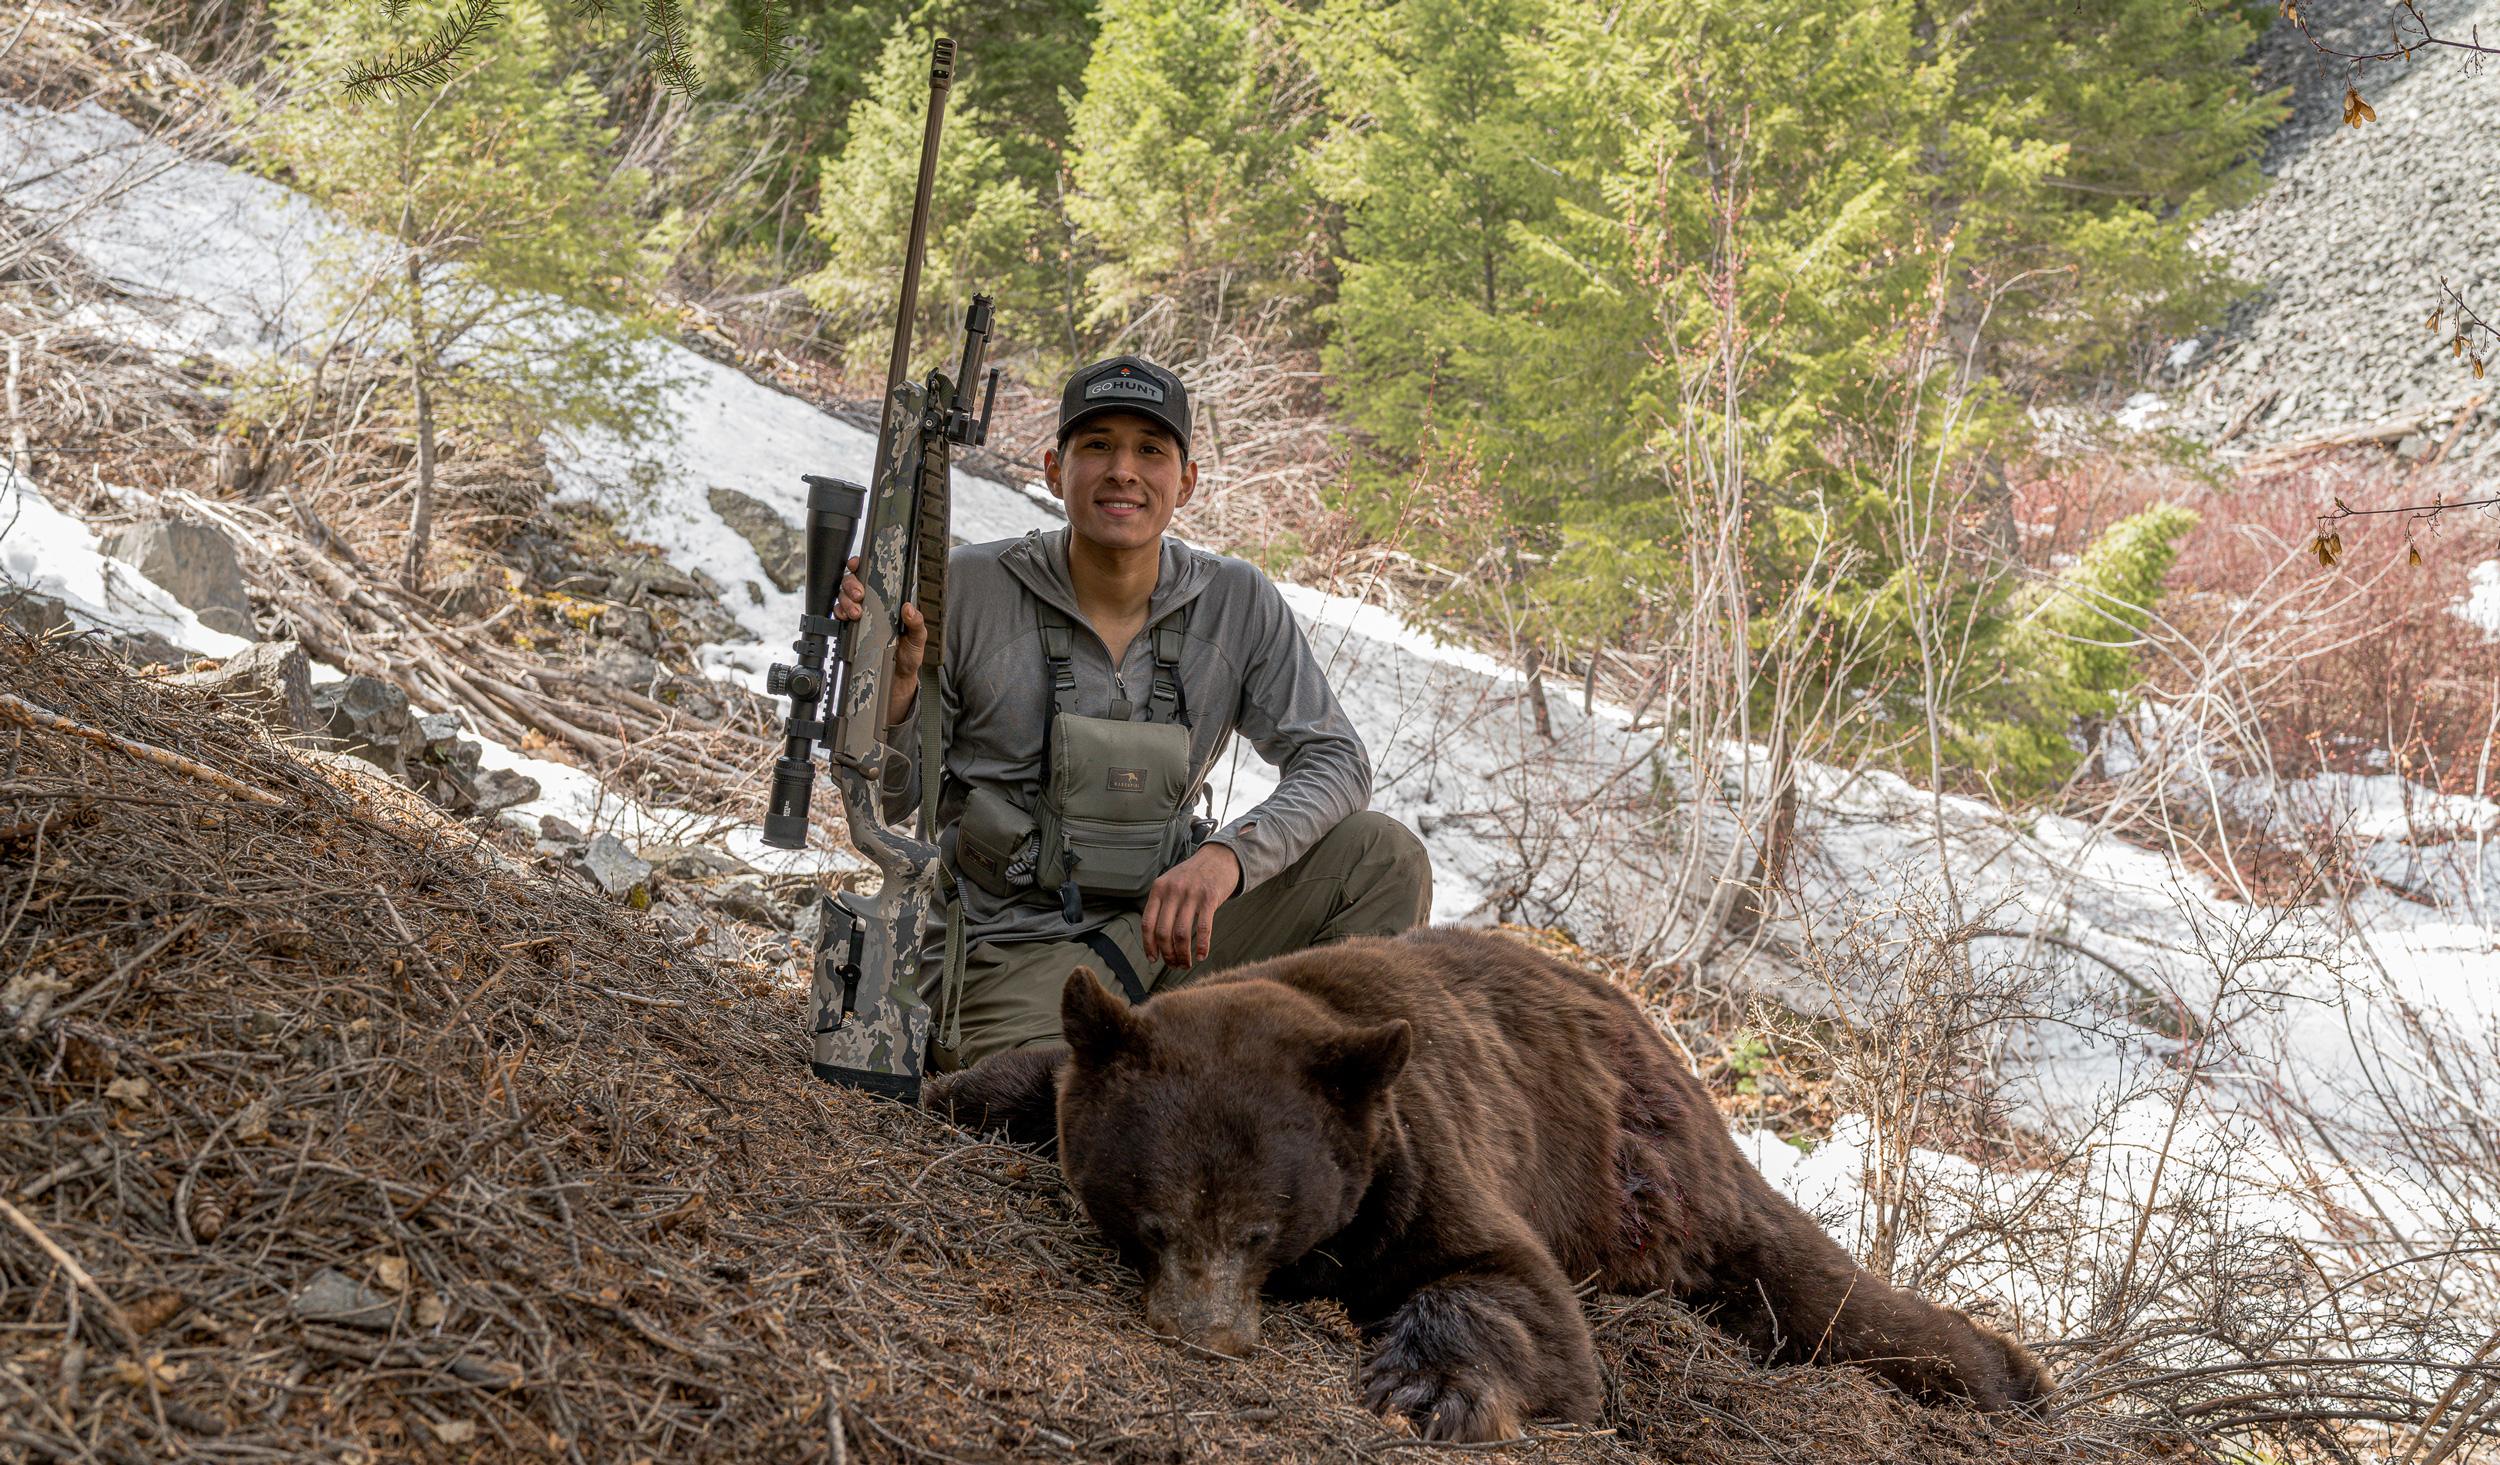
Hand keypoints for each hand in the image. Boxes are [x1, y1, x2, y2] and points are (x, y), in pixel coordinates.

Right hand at [834, 554, 926, 725]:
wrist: (897, 680)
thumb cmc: (908, 655)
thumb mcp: (918, 638)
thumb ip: (916, 623)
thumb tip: (909, 608)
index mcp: (887, 600)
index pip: (872, 576)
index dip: (861, 566)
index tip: (859, 565)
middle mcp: (871, 605)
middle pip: (852, 583)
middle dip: (852, 584)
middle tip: (860, 595)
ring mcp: (858, 617)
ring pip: (842, 598)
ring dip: (845, 600)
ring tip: (856, 612)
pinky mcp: (849, 631)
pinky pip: (837, 617)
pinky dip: (838, 614)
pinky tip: (846, 619)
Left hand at [1143, 842, 1239, 968]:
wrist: (1219, 857)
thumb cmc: (1193, 876)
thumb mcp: (1170, 883)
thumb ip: (1161, 904)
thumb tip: (1153, 938)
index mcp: (1158, 889)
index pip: (1147, 923)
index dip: (1149, 945)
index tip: (1153, 959)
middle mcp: (1172, 891)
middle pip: (1163, 932)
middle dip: (1167, 954)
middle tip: (1173, 965)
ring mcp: (1191, 894)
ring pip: (1181, 934)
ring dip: (1182, 954)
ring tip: (1185, 964)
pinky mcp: (1210, 898)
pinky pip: (1204, 928)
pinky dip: (1201, 946)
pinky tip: (1201, 956)